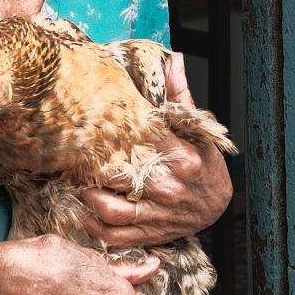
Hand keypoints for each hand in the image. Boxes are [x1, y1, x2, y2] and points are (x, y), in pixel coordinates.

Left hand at [80, 53, 231, 247]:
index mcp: (180, 156)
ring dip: (88, 196)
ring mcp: (156, 213)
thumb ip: (179, 96)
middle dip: (93, 165)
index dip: (113, 129)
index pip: (139, 138)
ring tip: (79, 182)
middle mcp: (167, 186)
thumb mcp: (198, 129)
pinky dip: (93, 226)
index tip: (95, 122)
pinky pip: (113, 235)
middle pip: (117, 174)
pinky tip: (85, 212)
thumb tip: (173, 59)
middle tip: (75, 154)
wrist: (219, 207)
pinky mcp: (148, 233)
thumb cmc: (204, 165)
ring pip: (109, 208)